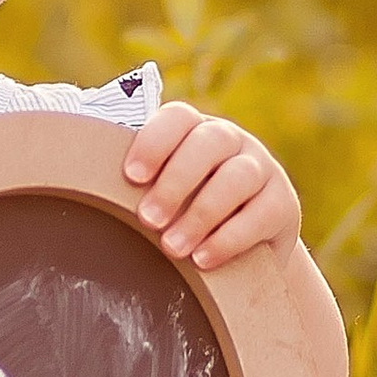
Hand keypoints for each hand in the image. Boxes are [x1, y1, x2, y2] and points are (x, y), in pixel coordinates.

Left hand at [122, 100, 301, 268]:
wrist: (245, 249)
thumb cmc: (186, 216)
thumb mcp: (165, 196)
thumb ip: (140, 187)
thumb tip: (93, 194)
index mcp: (196, 130)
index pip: (178, 118)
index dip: (154, 142)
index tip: (131, 177)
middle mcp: (232, 141)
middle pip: (209, 142)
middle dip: (175, 182)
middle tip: (148, 219)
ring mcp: (262, 169)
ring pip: (237, 176)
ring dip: (201, 214)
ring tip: (173, 248)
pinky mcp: (283, 203)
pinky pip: (261, 214)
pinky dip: (229, 238)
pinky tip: (203, 258)